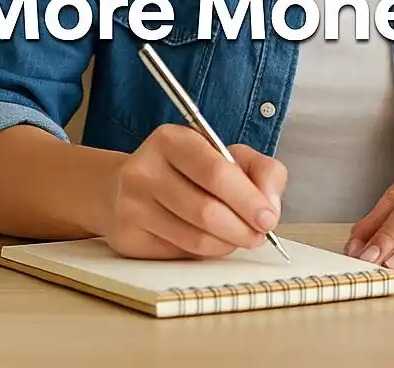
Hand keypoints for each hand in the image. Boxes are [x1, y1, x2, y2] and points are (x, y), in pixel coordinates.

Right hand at [102, 125, 286, 259]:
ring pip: (195, 238)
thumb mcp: (225, 155)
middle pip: (206, 210)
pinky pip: (179, 254)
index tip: (269, 217)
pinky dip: (205, 253)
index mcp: (172, 140)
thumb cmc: (187, 171)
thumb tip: (270, 206)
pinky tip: (211, 241)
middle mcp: (145, 170)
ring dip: (227, 244)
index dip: (248, 199)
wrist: (123, 188)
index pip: (216, 172)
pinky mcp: (127, 238)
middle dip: (242, 228)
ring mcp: (132, 205)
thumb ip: (260, 170)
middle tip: (259, 234)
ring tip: (239, 237)